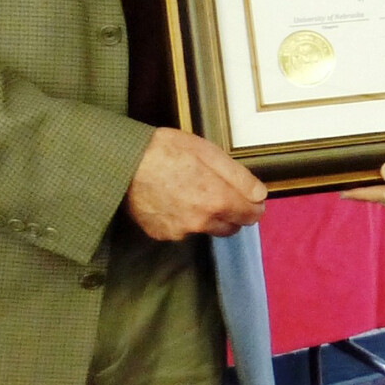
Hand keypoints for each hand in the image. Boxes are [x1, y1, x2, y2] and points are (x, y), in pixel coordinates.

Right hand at [124, 126, 266, 240]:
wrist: (123, 163)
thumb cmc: (166, 150)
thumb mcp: (208, 152)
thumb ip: (238, 177)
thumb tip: (260, 195)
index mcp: (217, 200)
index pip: (251, 215)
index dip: (253, 204)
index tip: (249, 196)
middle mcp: (201, 222)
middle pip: (231, 226)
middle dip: (232, 211)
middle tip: (219, 190)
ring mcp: (180, 231)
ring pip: (207, 229)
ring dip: (208, 217)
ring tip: (192, 192)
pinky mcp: (162, 234)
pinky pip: (183, 231)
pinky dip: (183, 219)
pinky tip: (172, 199)